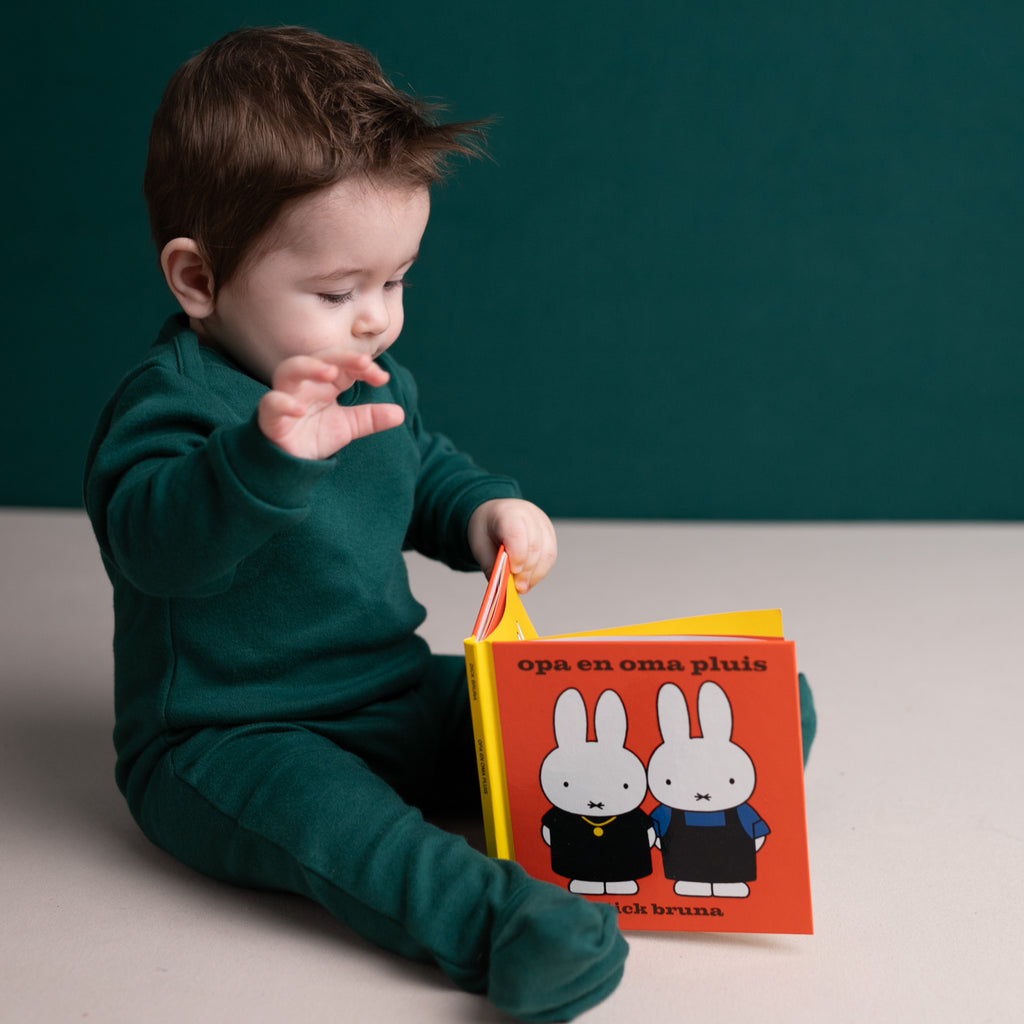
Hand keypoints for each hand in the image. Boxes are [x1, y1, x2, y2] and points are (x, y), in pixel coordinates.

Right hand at [257, 349, 403, 459]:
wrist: (289, 463)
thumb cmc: (313, 436)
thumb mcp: (348, 427)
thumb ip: (371, 418)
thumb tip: (401, 414)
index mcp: (323, 383)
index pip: (343, 364)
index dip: (362, 366)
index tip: (382, 378)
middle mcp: (304, 384)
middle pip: (318, 358)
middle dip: (341, 357)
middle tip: (364, 363)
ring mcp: (285, 397)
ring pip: (289, 370)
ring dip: (309, 367)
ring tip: (331, 373)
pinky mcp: (270, 417)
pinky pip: (271, 404)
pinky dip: (283, 403)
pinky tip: (300, 409)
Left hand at [468, 498, 556, 592]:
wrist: (495, 514)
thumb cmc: (487, 530)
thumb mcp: (480, 546)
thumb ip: (491, 566)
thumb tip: (503, 587)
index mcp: (507, 513)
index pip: (517, 534)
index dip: (517, 556)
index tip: (513, 573)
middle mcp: (529, 515)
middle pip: (535, 546)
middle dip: (527, 571)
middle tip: (518, 588)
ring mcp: (543, 524)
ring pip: (547, 553)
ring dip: (535, 574)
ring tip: (523, 586)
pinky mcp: (550, 534)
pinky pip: (550, 556)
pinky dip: (540, 571)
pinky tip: (529, 578)